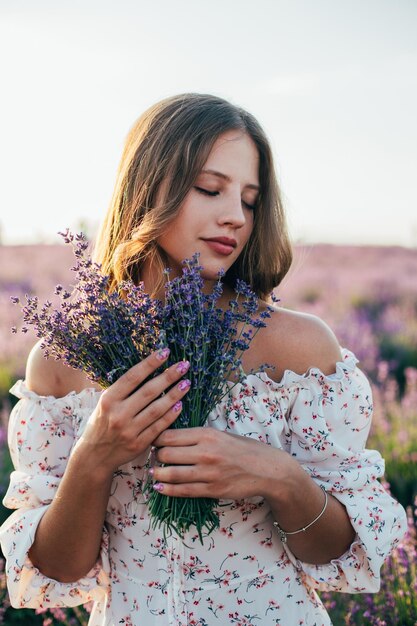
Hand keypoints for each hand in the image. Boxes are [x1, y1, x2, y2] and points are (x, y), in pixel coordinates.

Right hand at [77, 350, 191, 473]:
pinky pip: (159, 426)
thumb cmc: (102, 423)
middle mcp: (118, 414)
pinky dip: (170, 415)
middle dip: (169, 376)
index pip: (133, 377)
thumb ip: (124, 389)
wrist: (94, 455)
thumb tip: (148, 368)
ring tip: (186, 383)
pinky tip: (180, 404)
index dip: (150, 363)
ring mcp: (129, 430)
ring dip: (174, 395)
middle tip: (184, 366)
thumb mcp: (105, 402)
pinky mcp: (138, 444)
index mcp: (109, 399)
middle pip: (148, 391)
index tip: (165, 352)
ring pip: (157, 409)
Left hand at [151, 427, 289, 500]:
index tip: (154, 442)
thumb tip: (170, 439)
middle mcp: (205, 452)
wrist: (267, 469)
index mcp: (206, 434)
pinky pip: (182, 491)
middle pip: (166, 454)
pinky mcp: (211, 490)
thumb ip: (197, 437)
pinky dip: (167, 490)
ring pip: (170, 474)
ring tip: (154, 473)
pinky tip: (159, 488)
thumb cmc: (243, 449)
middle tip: (154, 458)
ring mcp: (208, 473)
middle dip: (156, 456)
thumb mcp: (220, 434)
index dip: (157, 439)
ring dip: (157, 474)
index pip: (169, 436)